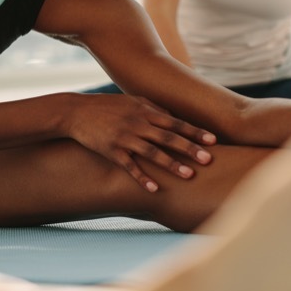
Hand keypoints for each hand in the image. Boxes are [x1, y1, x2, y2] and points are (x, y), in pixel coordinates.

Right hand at [61, 94, 215, 192]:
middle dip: (190, 148)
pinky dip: (142, 177)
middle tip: (209, 160)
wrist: (76, 111)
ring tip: (189, 175)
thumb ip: (154, 108)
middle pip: (168, 137)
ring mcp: (124, 137)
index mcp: (145, 111)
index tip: (213, 140)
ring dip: (172, 164)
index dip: (194, 131)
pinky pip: (130, 166)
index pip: (175, 122)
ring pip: (152, 152)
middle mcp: (137, 123)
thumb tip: (174, 118)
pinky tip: (155, 189)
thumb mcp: (132, 101)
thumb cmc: (107, 106)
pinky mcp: (112, 150)